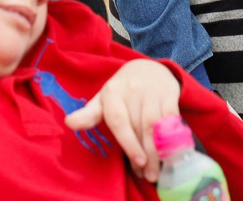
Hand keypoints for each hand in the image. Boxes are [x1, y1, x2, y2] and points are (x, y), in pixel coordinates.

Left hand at [63, 59, 181, 180]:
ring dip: (158, 151)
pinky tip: (171, 154)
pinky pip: (172, 119)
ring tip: (155, 171)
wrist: (148, 67)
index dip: (128, 142)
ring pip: (156, 126)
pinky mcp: (169, 93)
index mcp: (112, 92)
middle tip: (146, 175)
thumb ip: (88, 114)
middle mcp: (132, 89)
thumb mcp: (103, 99)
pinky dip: (173, 137)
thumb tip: (68, 123)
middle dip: (145, 155)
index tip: (136, 162)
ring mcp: (151, 91)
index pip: (118, 120)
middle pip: (140, 127)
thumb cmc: (122, 89)